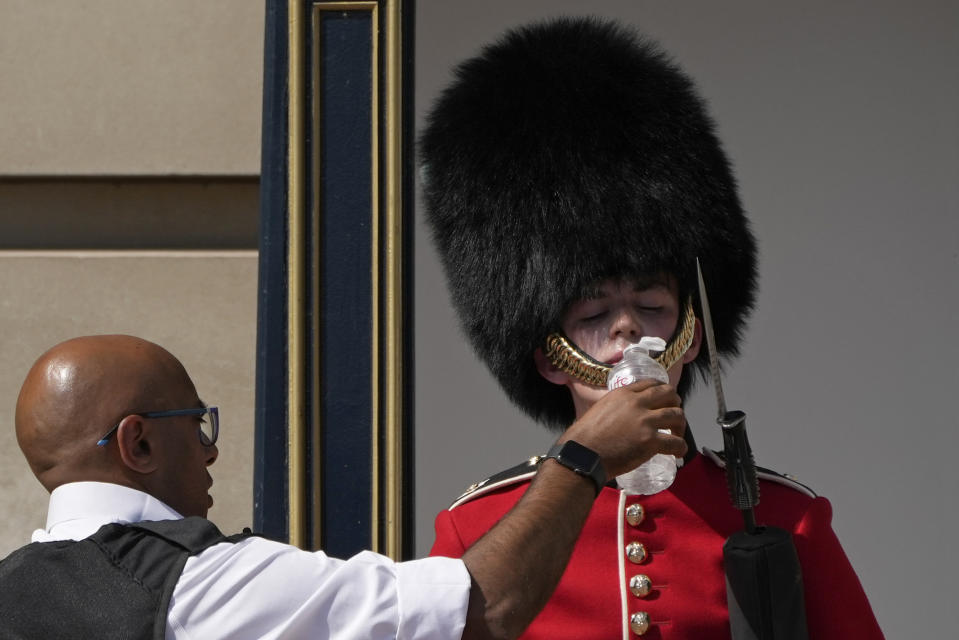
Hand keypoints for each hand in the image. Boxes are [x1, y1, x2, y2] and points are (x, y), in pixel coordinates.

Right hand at [559, 379, 685, 478]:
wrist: (582, 455)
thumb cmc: (584, 437)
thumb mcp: (600, 409)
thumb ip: (616, 408)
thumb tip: (624, 417)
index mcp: (623, 393)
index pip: (651, 384)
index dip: (663, 391)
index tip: (666, 401)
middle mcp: (636, 403)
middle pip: (669, 394)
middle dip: (676, 404)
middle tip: (674, 418)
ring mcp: (645, 421)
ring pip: (677, 415)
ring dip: (680, 427)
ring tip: (677, 437)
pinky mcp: (650, 441)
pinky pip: (676, 442)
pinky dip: (681, 448)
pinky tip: (678, 453)